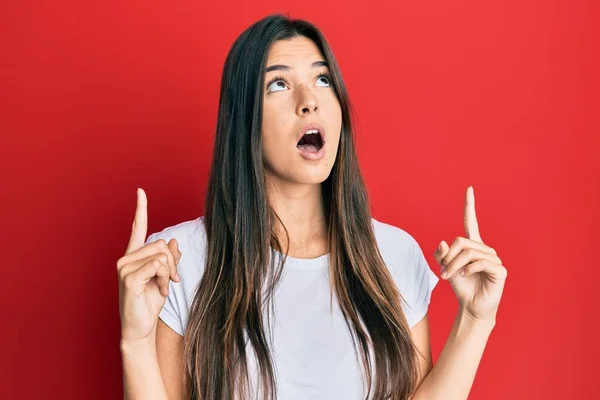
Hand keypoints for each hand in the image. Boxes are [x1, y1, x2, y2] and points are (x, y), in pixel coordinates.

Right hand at [117, 188, 181, 341]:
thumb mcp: (165, 278)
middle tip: (171, 281)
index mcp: (133, 256)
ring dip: (169, 273)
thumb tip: (173, 241)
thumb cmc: (150, 303)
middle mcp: (126, 259)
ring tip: (163, 288)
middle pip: (160, 244)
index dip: (140, 209)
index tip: (140, 191)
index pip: (137, 228)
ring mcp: (124, 268)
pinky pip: (157, 266)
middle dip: (172, 263)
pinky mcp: (129, 278)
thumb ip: (169, 259)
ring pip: (161, 255)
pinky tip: (160, 291)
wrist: (141, 328)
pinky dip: (165, 278)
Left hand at [433, 186, 506, 321]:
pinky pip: (480, 262)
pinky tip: (464, 276)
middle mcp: (485, 249)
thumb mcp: (446, 269)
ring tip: (448, 276)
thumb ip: (442, 255)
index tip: (469, 189)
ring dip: (454, 265)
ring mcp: (494, 259)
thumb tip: (443, 242)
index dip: (469, 206)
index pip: (471, 222)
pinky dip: (468, 269)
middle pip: (462, 242)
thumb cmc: (461, 286)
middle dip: (449, 257)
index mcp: (473, 246)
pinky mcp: (500, 270)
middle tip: (442, 272)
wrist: (471, 306)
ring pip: (469, 252)